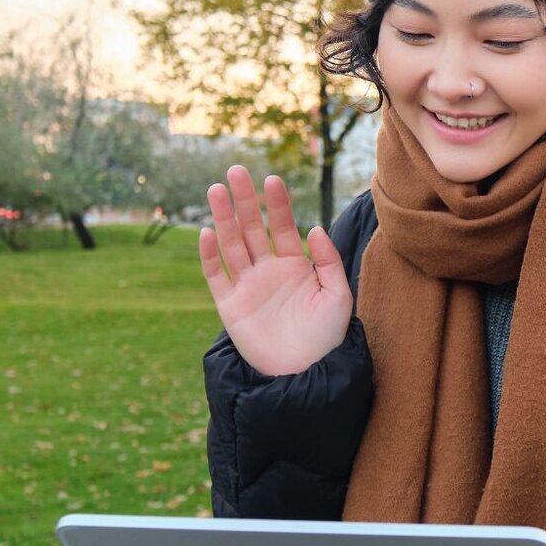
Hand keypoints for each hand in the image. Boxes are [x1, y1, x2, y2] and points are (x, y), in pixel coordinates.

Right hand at [199, 165, 353, 376]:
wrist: (305, 375)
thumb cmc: (327, 338)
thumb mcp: (337, 297)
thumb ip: (327, 262)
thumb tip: (314, 228)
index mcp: (294, 266)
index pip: (282, 227)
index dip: (277, 204)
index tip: (273, 179)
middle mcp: (268, 271)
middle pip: (252, 228)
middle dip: (244, 201)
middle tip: (236, 170)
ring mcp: (247, 287)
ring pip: (231, 245)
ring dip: (223, 218)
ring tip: (217, 189)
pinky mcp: (230, 306)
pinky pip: (216, 276)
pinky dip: (210, 255)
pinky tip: (208, 232)